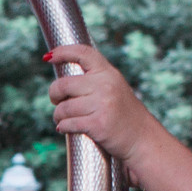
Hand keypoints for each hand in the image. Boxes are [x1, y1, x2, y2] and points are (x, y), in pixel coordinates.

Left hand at [45, 43, 162, 163]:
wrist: (142, 138)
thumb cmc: (124, 116)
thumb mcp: (115, 88)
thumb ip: (95, 81)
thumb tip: (63, 82)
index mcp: (108, 73)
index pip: (83, 53)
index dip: (62, 52)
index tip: (49, 57)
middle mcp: (105, 85)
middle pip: (63, 85)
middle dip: (54, 94)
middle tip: (56, 101)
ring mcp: (102, 104)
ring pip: (63, 108)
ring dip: (58, 116)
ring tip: (62, 119)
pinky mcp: (98, 124)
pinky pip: (68, 123)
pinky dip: (63, 127)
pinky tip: (65, 128)